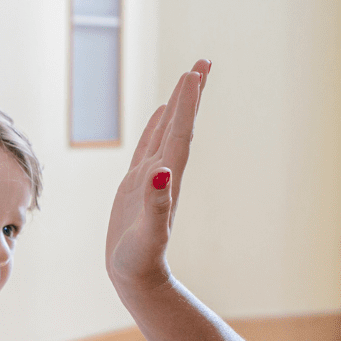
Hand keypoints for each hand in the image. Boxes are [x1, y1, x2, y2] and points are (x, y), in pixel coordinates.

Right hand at [105, 59, 210, 293]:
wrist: (137, 279)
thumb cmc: (141, 260)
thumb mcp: (149, 234)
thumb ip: (156, 205)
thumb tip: (162, 172)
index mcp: (167, 179)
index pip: (180, 133)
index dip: (187, 103)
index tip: (195, 72)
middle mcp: (163, 173)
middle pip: (180, 126)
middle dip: (191, 94)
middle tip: (203, 61)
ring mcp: (151, 178)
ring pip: (167, 132)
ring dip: (178, 106)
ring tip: (188, 78)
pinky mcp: (137, 185)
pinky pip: (149, 146)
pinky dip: (157, 126)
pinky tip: (161, 113)